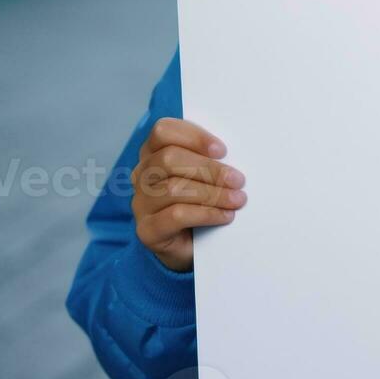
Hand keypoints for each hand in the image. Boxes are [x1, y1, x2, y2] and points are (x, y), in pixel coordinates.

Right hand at [131, 118, 246, 271]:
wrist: (188, 247)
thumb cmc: (199, 203)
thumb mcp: (205, 176)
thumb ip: (211, 160)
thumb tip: (234, 156)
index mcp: (153, 153)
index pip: (163, 131)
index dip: (193, 137)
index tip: (222, 150)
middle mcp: (142, 176)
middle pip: (168, 159)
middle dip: (209, 169)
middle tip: (238, 180)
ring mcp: (141, 203)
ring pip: (174, 189)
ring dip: (213, 194)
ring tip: (237, 200)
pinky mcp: (147, 230)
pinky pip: (176, 216)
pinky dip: (206, 214)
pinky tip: (225, 216)